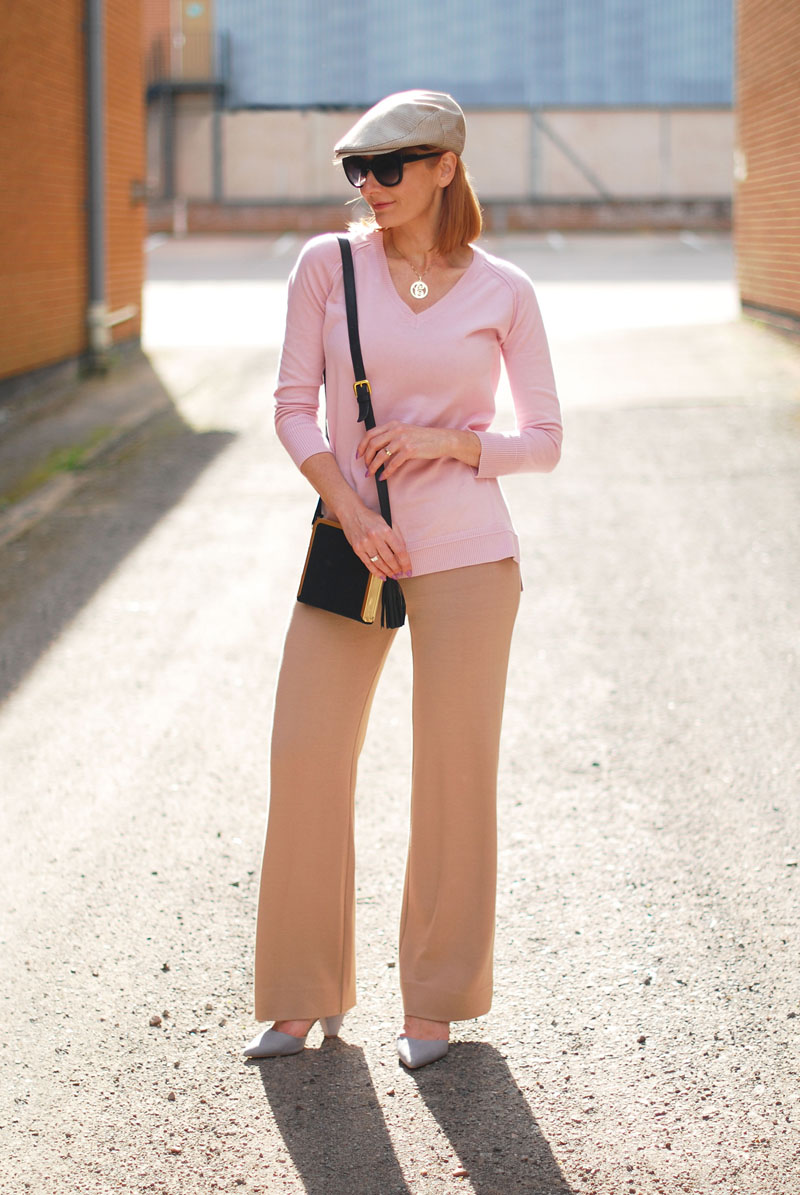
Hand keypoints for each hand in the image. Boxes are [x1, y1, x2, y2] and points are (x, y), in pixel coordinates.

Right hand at [339, 502, 411, 579]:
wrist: (351, 513)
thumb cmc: (370, 518)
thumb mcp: (388, 522)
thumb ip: (397, 536)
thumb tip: (404, 553)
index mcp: (385, 530)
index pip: (400, 551)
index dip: (406, 563)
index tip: (408, 570)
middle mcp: (375, 537)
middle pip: (390, 559)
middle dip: (397, 570)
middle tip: (401, 574)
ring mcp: (365, 544)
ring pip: (379, 563)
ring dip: (388, 572)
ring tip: (393, 576)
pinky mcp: (357, 549)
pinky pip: (368, 564)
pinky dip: (376, 572)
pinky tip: (382, 576)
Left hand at [358, 422, 479, 478]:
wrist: (440, 440)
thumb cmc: (422, 438)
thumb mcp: (405, 432)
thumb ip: (391, 436)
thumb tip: (376, 449)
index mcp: (393, 425)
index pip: (370, 434)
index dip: (361, 446)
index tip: (358, 456)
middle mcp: (396, 430)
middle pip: (373, 444)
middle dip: (366, 458)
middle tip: (365, 467)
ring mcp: (403, 440)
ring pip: (381, 454)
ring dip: (373, 466)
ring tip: (371, 474)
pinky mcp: (410, 450)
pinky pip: (393, 463)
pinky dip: (386, 471)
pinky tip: (383, 476)